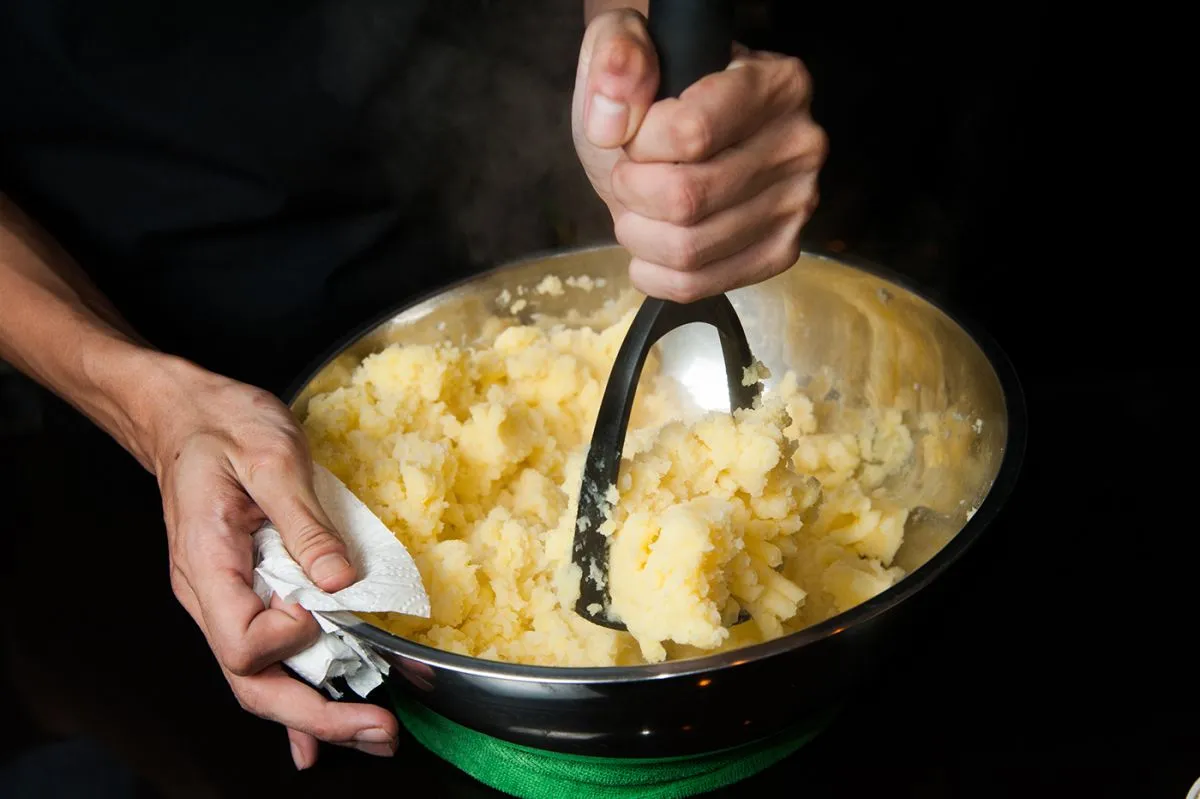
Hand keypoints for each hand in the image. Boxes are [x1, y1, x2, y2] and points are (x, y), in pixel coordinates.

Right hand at [145, 358, 398, 769]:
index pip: (242, 639)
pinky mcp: (245, 593)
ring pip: (259, 679)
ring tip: (370, 732)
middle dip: (313, 715)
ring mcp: (224, 599)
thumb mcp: (271, 457)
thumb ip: (305, 523)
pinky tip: (314, 733)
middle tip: (376, 730)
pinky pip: (265, 657)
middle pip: (250, 683)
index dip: (290, 636)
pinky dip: (293, 696)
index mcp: (207, 564)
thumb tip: (340, 581)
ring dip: (314, 713)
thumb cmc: (223, 426)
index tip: (326, 608)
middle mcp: (209, 595)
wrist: (186, 414)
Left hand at [572, 9, 827, 301]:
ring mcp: (796, 205)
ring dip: (639, 235)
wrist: (672, 135)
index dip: (639, 144)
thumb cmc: (655, 95)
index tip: (634, 135)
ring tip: (637, 208)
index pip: (690, 133)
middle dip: (632, 193)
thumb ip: (617, 59)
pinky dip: (654, 274)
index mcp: (775, 84)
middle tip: (629, 176)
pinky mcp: (778, 253)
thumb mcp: (625, 51)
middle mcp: (799, 145)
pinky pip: (699, 285)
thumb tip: (615, 118)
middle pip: (687, 199)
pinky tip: (649, 244)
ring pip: (689, 249)